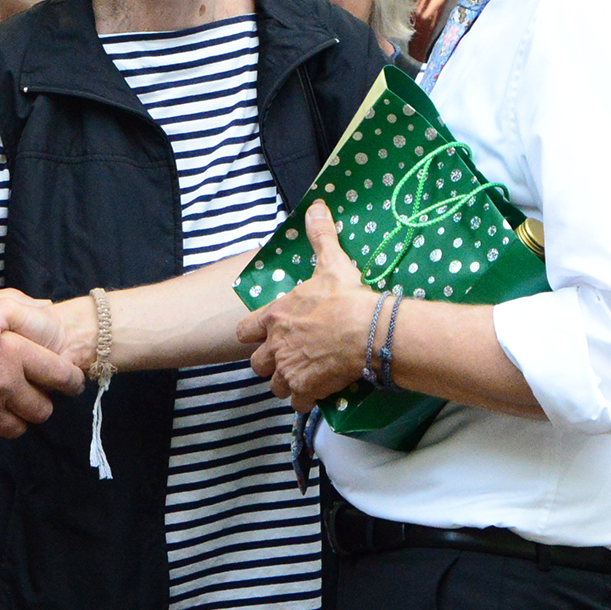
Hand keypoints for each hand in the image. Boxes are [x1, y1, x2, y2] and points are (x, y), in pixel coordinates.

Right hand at [0, 291, 83, 444]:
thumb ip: (19, 306)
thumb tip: (46, 307)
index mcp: (16, 355)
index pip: (64, 377)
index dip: (72, 380)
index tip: (71, 380)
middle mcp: (4, 386)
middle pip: (42, 411)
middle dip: (42, 403)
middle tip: (35, 391)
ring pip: (17, 429)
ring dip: (17, 419)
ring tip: (9, 402)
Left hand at [237, 200, 374, 410]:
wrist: (366, 330)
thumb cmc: (345, 297)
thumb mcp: (330, 261)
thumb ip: (319, 235)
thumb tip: (316, 206)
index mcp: (275, 316)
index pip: (244, 331)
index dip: (252, 335)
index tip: (265, 335)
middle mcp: (275, 345)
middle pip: (257, 363)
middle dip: (269, 363)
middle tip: (287, 358)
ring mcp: (288, 369)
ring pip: (274, 385)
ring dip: (285, 382)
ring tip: (303, 376)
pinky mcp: (305, 389)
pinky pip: (296, 403)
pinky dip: (305, 400)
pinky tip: (317, 392)